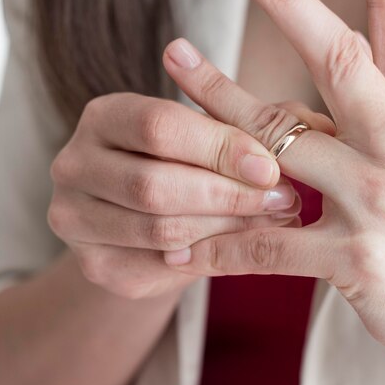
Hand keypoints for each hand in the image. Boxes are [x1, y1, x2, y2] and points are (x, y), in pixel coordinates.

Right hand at [48, 91, 332, 298]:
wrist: (153, 213)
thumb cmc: (191, 160)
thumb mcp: (216, 132)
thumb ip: (256, 123)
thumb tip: (311, 127)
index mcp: (105, 116)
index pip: (159, 126)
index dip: (219, 147)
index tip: (270, 167)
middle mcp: (74, 163)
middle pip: (153, 185)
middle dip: (228, 196)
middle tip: (285, 201)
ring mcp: (74, 218)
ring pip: (160, 232)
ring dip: (227, 230)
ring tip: (276, 222)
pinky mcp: (93, 265)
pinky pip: (158, 268)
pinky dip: (209, 258)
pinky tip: (246, 247)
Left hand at [161, 0, 384, 379]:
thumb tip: (340, 59)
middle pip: (342, 59)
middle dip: (291, 0)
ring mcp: (380, 202)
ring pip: (279, 144)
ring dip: (217, 105)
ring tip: (176, 59)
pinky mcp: (356, 261)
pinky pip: (265, 246)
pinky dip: (214, 244)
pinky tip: (176, 243)